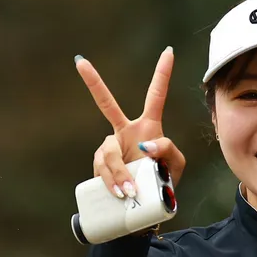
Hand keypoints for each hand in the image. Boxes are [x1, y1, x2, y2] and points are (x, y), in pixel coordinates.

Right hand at [75, 47, 187, 198]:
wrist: (143, 206)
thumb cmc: (162, 181)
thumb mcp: (176, 165)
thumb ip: (168, 149)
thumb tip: (144, 144)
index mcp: (147, 127)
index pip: (155, 96)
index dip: (162, 74)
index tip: (169, 51)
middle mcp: (124, 132)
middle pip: (106, 104)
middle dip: (94, 83)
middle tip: (80, 63)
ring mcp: (109, 147)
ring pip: (108, 152)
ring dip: (119, 172)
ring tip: (129, 191)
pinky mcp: (99, 164)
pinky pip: (101, 168)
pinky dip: (111, 181)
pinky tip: (120, 193)